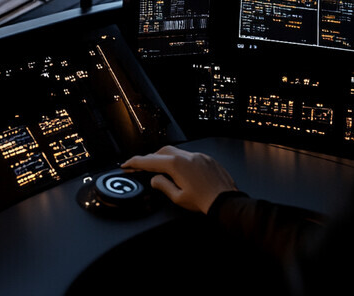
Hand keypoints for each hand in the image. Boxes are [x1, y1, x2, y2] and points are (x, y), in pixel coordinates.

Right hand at [121, 145, 238, 213]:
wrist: (227, 202)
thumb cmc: (204, 202)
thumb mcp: (178, 197)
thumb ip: (162, 185)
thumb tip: (154, 179)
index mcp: (176, 165)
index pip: (150, 161)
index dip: (135, 163)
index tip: (126, 164)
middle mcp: (186, 156)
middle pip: (162, 152)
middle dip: (151, 158)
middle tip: (143, 167)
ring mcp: (198, 155)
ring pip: (176, 151)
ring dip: (166, 158)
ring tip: (162, 170)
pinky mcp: (207, 158)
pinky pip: (189, 155)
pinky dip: (180, 161)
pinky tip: (181, 171)